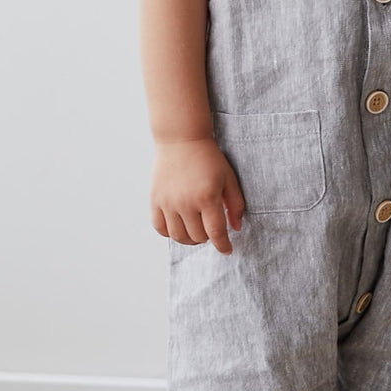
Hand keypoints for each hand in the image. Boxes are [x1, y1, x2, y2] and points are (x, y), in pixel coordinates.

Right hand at [151, 138, 244, 254]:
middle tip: (211, 229)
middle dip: (208, 238)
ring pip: (178, 237)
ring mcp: (168, 203)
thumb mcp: (228, 178)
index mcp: (208, 197)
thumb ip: (235, 204)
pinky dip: (170, 233)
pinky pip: (160, 228)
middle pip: (198, 237)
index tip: (227, 250)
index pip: (216, 233)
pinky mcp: (155, 200)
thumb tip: (236, 228)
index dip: (223, 245)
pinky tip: (178, 226)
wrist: (181, 140)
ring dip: (190, 239)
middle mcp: (186, 202)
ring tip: (196, 231)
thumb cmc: (208, 158)